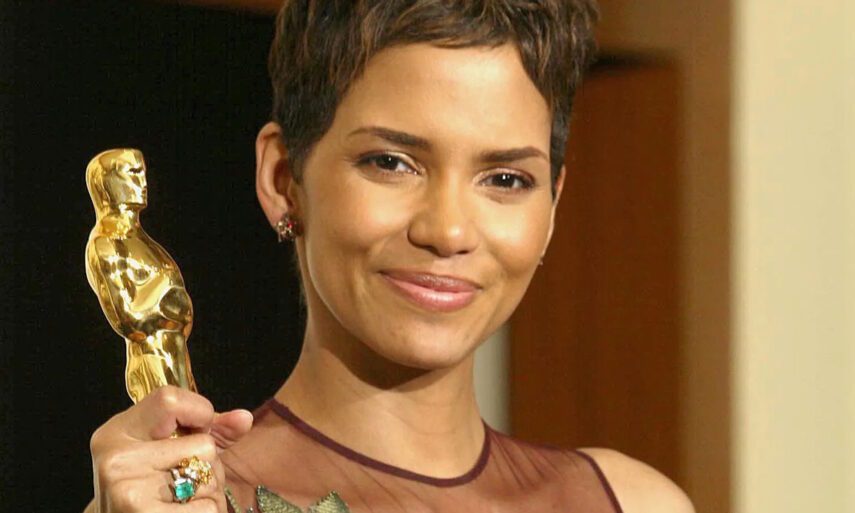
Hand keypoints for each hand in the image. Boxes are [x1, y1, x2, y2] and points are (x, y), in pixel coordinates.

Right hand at [87, 386, 252, 512]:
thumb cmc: (146, 485)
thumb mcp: (166, 447)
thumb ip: (210, 429)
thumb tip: (244, 418)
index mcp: (118, 432)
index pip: (169, 400)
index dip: (199, 412)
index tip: (197, 429)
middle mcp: (118, 459)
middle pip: (204, 446)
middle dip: (207, 464)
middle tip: (184, 479)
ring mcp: (130, 491)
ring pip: (210, 480)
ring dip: (209, 493)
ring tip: (183, 500)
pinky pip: (207, 509)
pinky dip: (205, 512)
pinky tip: (182, 512)